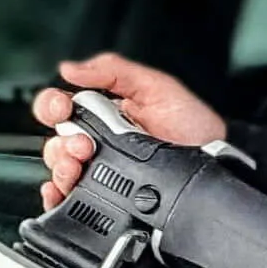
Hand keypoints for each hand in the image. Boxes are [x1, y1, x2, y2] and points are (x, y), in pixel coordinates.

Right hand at [32, 53, 226, 208]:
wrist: (215, 164)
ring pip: (60, 170)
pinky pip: (69, 200)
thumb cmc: (194, 127)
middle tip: (83, 145)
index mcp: (103, 112)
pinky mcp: (104, 197)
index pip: (60, 107)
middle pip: (56, 141)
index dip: (51, 105)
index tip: (60, 108)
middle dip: (61, 142)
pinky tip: (63, 191)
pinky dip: (57, 196)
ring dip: (60, 167)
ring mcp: (99, 172)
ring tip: (81, 165)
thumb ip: (116, 71)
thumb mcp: (158, 88)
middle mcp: (97, 142)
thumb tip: (71, 68)